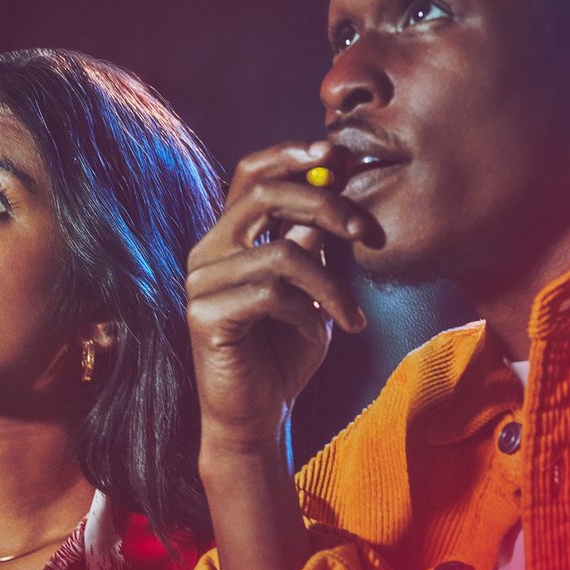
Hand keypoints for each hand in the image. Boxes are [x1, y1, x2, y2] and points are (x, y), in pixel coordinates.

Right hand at [187, 140, 372, 453]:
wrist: (260, 414)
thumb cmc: (285, 349)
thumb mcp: (310, 287)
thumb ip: (311, 241)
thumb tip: (333, 184)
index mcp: (230, 236)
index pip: (251, 174)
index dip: (291, 155)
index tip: (336, 156)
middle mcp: (208, 251)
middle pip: (264, 195)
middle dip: (326, 204)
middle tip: (368, 232)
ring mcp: (200, 282)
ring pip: (281, 253)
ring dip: (331, 286)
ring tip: (351, 317)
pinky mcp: (203, 315)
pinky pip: (271, 295)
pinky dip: (307, 313)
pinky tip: (318, 333)